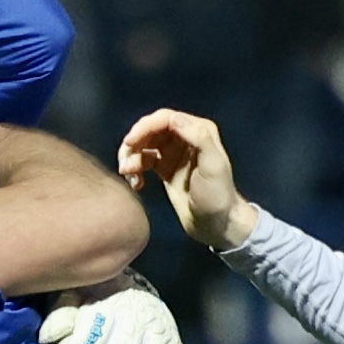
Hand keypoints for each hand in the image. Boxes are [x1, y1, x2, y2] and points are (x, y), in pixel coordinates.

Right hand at [116, 109, 257, 251]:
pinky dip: (135, 169)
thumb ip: (199, 139)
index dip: (145, 127)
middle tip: (125, 162)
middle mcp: (185, 137)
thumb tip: (174, 119)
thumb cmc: (217, 196)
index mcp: (198, 130)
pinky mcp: (165, 168)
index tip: (131, 143)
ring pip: (144, 145)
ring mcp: (173, 153)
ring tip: (128, 174)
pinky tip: (136, 184)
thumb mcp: (213, 166)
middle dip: (134, 143)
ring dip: (131, 157)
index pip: (165, 118)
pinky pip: (143, 160)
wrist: (216, 224)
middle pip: (151, 129)